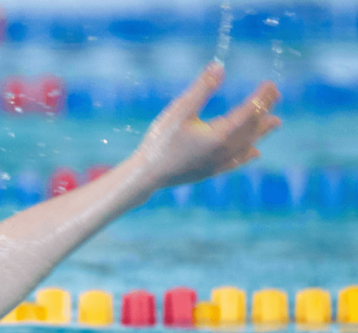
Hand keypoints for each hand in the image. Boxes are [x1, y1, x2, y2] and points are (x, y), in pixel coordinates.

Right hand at [134, 62, 280, 189]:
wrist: (147, 175)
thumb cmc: (160, 141)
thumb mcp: (178, 111)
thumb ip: (201, 89)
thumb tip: (220, 67)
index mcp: (220, 134)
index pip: (248, 112)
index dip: (261, 97)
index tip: (271, 83)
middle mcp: (225, 150)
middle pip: (251, 127)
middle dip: (264, 109)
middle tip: (275, 94)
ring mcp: (219, 163)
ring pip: (247, 144)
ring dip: (262, 132)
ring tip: (276, 122)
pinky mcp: (210, 172)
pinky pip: (236, 162)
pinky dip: (247, 155)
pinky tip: (254, 153)